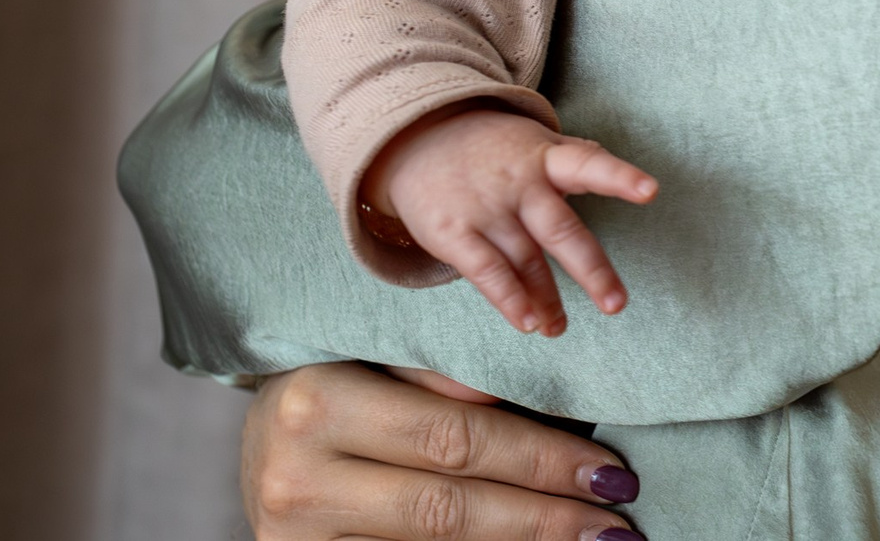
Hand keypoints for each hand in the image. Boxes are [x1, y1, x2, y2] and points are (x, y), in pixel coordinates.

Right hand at [242, 362, 643, 540]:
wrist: (262, 440)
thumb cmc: (338, 382)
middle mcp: (300, 477)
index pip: (455, 437)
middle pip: (448, 505)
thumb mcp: (377, 357)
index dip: (540, 457)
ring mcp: (297, 535)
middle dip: (543, 515)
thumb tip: (522, 398)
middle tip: (616, 520)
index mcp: (320, 404)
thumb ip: (439, 375)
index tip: (610, 470)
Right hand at [367, 108, 657, 335]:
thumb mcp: (534, 141)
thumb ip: (574, 157)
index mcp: (546, 158)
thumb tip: (616, 171)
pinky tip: (528, 323)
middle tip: (616, 304)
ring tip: (561, 328)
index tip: (651, 191)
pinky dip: (510, 300)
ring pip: (526, 261)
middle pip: (561, 230)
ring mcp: (487, 209)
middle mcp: (520, 183)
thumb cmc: (492, 147)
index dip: (620, 178)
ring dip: (549, 300)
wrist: (415, 138)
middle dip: (592, 270)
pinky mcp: (454, 232)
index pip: (589, 164)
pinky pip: (487, 272)